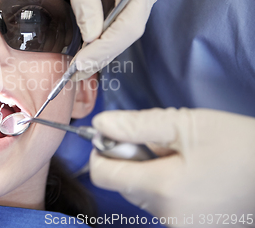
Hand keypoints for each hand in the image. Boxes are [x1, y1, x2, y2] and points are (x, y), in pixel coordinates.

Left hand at [62, 0, 170, 79]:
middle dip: (104, 52)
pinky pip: (126, 14)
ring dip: (105, 44)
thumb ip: (86, 6)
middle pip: (131, 28)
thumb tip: (90, 40)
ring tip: (83, 63)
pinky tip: (92, 43)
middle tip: (79, 71)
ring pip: (129, 24)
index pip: (129, 25)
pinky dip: (108, 30)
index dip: (105, 49)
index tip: (82, 65)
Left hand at [90, 108, 254, 226]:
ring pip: (142, 195)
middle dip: (131, 160)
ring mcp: (181, 227)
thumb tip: (101, 124)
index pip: (103, 175)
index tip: (115, 137)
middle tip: (162, 144)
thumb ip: (136, 125)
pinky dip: (166, 188)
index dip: (101, 152)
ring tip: (183, 159)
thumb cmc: (240, 146)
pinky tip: (191, 175)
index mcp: (162, 189)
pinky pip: (162, 206)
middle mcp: (167, 216)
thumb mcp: (186, 124)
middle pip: (123, 184)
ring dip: (150, 173)